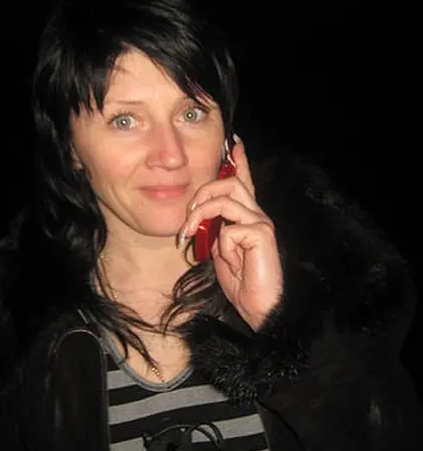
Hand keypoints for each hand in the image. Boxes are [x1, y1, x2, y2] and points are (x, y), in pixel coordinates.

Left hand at [180, 137, 282, 330]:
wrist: (260, 307)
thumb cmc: (242, 282)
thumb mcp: (221, 252)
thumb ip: (215, 231)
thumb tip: (201, 217)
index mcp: (248, 217)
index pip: (244, 182)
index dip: (239, 161)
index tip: (233, 142)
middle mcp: (258, 215)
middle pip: (231, 182)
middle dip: (203, 191)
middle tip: (188, 215)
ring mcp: (261, 223)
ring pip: (226, 198)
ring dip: (201, 214)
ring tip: (190, 233)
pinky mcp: (262, 234)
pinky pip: (230, 229)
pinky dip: (222, 245)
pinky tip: (229, 261)